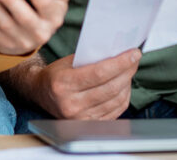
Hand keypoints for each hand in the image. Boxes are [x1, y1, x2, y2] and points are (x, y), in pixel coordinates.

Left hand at [0, 0, 77, 55]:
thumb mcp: (56, 0)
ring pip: (4, 24)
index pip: (45, 5)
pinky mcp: (4, 45)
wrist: (30, 36)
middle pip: (23, 17)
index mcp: (54, 17)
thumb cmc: (43, 11)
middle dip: (10, 1)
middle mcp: (40, 33)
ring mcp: (21, 41)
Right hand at [3, 49, 140, 119]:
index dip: (120, 63)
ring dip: (127, 83)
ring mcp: (80, 118)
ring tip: (130, 70)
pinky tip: (124, 85)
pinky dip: (123, 97)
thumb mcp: (68, 62)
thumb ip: (90, 59)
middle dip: (127, 71)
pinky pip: (114, 111)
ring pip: (115, 100)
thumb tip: (119, 52)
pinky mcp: (88, 124)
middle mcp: (70, 104)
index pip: (99, 73)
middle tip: (135, 59)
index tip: (133, 53)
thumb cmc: (57, 74)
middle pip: (110, 87)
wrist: (41, 94)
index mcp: (63, 84)